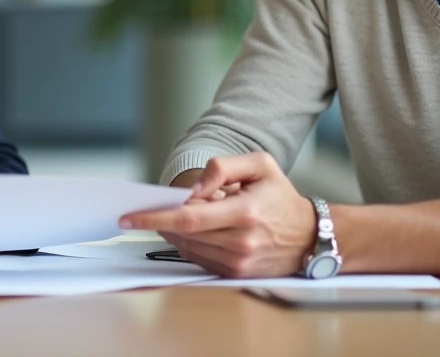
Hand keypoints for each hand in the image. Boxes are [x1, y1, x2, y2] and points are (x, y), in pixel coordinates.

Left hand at [120, 153, 315, 277]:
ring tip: (178, 215)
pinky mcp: (236, 274)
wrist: (310, 237)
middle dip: (161, 221)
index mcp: (245, 212)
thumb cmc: (281, 197)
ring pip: (188, 248)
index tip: (129, 216)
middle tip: (146, 210)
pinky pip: (199, 259)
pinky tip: (194, 230)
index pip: (188, 218)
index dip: (155, 217)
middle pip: (183, 233)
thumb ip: (223, 166)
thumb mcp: (260, 165)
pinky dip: (188, 244)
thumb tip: (194, 187)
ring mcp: (238, 262)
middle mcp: (240, 241)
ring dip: (174, 232)